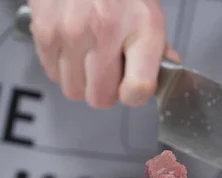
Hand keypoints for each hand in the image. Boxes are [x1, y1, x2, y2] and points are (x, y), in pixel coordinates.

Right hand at [28, 0, 179, 108]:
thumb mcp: (151, 17)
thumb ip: (158, 54)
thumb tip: (157, 83)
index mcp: (140, 29)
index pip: (138, 89)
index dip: (135, 94)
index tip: (132, 88)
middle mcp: (104, 32)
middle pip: (100, 98)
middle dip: (106, 89)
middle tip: (111, 67)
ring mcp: (70, 32)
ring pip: (74, 90)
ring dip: (83, 79)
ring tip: (91, 52)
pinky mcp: (45, 31)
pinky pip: (52, 73)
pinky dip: (63, 65)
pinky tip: (75, 44)